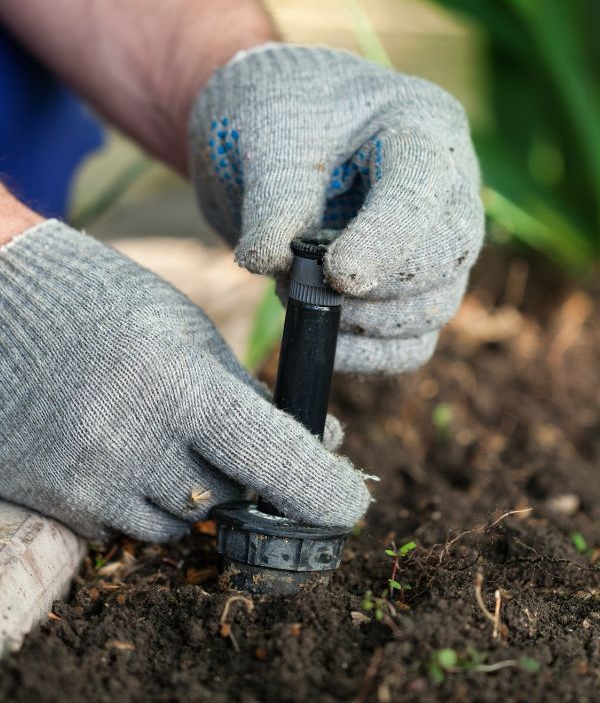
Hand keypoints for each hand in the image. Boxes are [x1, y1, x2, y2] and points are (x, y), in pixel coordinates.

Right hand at [0, 221, 369, 540]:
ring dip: (191, 492)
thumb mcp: (186, 332)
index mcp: (177, 383)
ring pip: (179, 523)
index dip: (320, 489)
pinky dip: (140, 499)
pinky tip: (118, 447)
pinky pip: (125, 526)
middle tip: (229, 442)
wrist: (0, 306)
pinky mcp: (57, 499)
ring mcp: (89, 478)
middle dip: (246, 478)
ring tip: (159, 432)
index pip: (270, 455)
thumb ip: (248, 393)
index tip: (348, 505)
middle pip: (230, 499)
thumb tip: (317, 441)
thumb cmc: (106, 305)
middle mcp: (133, 440)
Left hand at [189, 44, 483, 373]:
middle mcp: (447, 186)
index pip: (422, 192)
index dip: (384, 241)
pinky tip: (323, 340)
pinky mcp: (412, 287)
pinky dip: (369, 355)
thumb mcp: (267, 139)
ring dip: (365, 324)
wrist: (267, 133)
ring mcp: (436, 241)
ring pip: (434, 307)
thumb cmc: (275, 114)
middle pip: (446, 257)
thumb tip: (269, 262)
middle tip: (298, 283)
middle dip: (376, 288)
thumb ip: (273, 201)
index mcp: (421, 126)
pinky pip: (412, 342)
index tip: (334, 275)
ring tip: (295, 293)